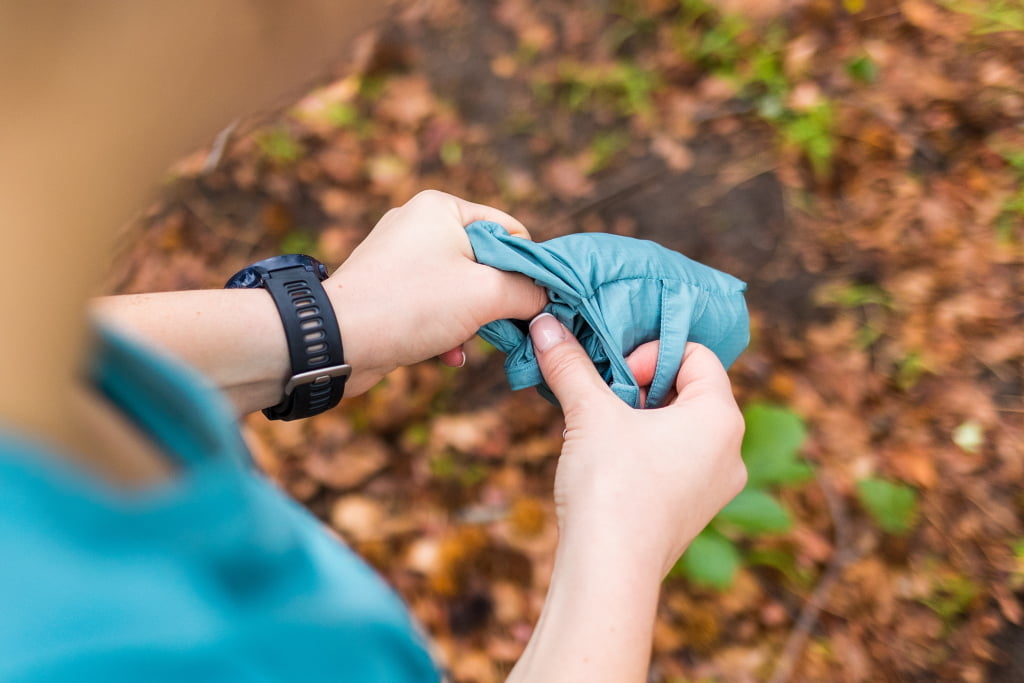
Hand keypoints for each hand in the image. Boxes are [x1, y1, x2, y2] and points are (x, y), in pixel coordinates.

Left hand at [324, 190, 546, 395]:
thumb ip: (528, 292)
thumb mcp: (487, 294)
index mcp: (442, 207)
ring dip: (472, 320)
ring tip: (469, 341)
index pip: (510, 230)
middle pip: (485, 260)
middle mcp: (418, 223)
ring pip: (460, 288)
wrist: (337, 341)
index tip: (534, 301)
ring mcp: (399, 257)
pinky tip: (447, 354)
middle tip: (505, 326)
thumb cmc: (413, 305)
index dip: (528, 267)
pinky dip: (445, 328)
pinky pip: (432, 304)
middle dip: (498, 298)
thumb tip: (547, 300)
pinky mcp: (386, 289)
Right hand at [529, 313, 746, 576]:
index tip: (616, 375)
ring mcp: (715, 487)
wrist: (610, 571)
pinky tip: (608, 464)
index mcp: (721, 417)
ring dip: (640, 420)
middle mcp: (731, 451)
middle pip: (689, 391)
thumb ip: (570, 365)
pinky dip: (644, 452)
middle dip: (641, 387)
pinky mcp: (694, 513)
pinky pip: (676, 463)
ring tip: (601, 432)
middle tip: (604, 399)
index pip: (696, 355)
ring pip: (681, 430)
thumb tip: (545, 324)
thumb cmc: (611, 486)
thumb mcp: (589, 414)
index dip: (651, 353)